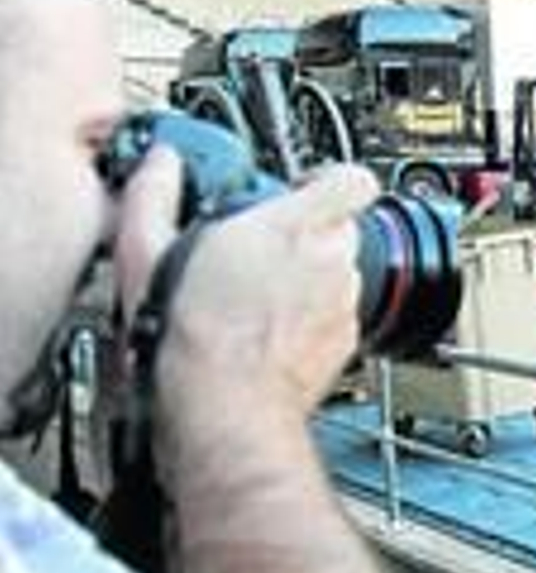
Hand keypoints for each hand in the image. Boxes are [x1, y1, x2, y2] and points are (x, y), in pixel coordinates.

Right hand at [115, 155, 377, 439]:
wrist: (226, 407)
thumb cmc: (193, 337)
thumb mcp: (146, 251)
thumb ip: (154, 193)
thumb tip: (160, 166)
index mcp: (295, 226)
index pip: (351, 178)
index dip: (324, 179)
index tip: (295, 188)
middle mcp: (332, 261)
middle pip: (340, 225)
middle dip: (304, 231)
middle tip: (258, 247)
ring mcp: (344, 303)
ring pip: (338, 270)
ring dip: (308, 275)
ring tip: (257, 294)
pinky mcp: (345, 340)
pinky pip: (335, 312)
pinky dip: (311, 314)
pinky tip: (269, 328)